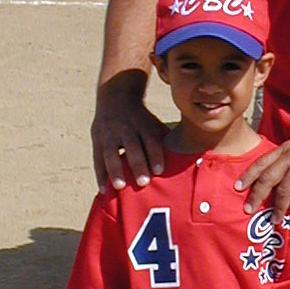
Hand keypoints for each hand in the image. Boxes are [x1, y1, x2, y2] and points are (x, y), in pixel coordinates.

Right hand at [92, 73, 168, 191]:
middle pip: (131, 147)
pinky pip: (97, 159)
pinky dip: (100, 176)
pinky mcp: (96, 140)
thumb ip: (169, 141)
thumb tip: (192, 160)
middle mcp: (126, 129)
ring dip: (115, 170)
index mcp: (143, 125)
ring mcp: (109, 134)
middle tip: (143, 183)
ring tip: (120, 187)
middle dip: (137, 164)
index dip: (155, 155)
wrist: (116, 97)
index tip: (160, 171)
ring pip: (111, 153)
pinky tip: (104, 191)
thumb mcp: (155, 125)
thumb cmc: (143, 120)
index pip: (150, 140)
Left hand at [236, 128, 289, 222]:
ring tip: (275, 220)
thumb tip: (279, 178)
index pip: (262, 162)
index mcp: (286, 148)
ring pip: (285, 191)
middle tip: (248, 210)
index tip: (237, 187)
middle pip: (267, 178)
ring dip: (279, 208)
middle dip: (256, 195)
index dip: (248, 175)